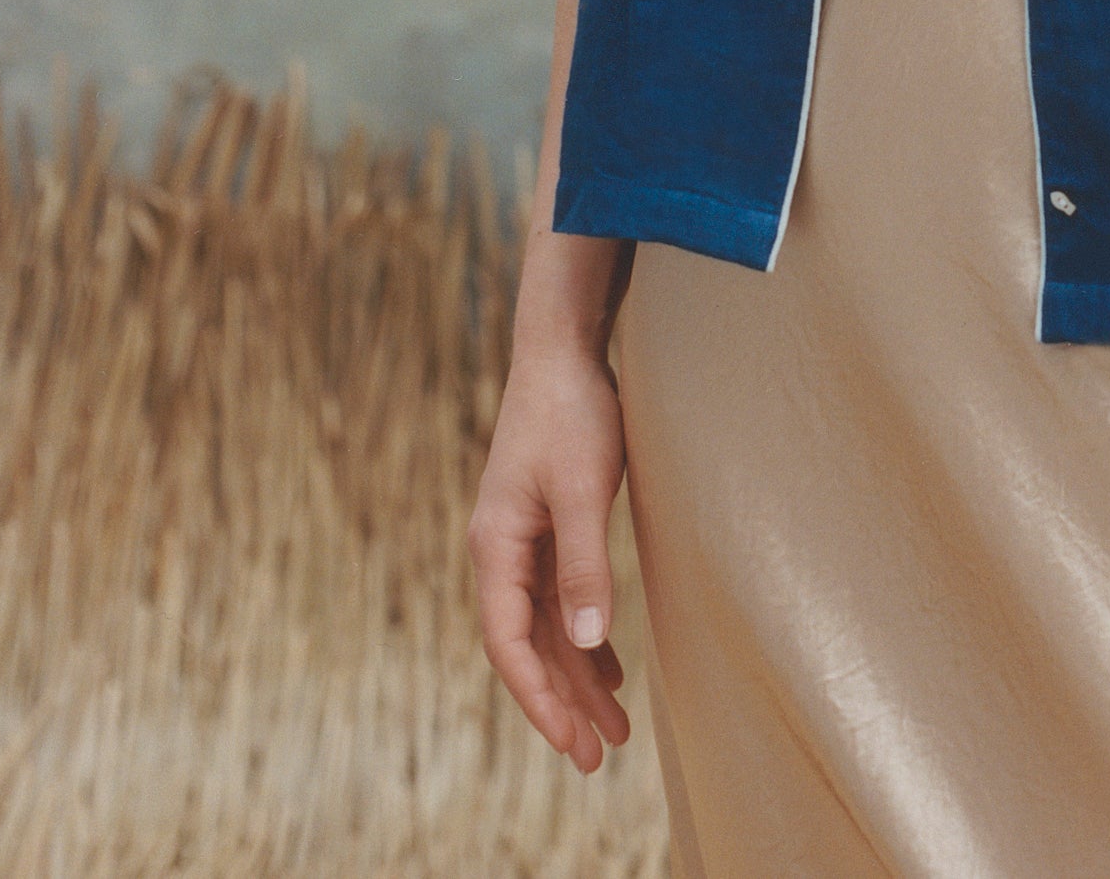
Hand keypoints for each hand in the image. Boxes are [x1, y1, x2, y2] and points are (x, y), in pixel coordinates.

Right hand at [466, 342, 635, 772]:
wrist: (563, 351)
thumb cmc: (571, 413)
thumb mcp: (581, 489)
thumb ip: (584, 563)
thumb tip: (585, 638)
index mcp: (496, 547)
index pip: (509, 644)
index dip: (538, 697)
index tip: (571, 741)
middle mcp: (501, 552)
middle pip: (528, 646)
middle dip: (561, 703)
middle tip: (597, 757)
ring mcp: (522, 540)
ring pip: (547, 627)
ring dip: (578, 675)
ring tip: (612, 727)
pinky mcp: (547, 526)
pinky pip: (560, 599)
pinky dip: (584, 634)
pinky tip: (608, 663)